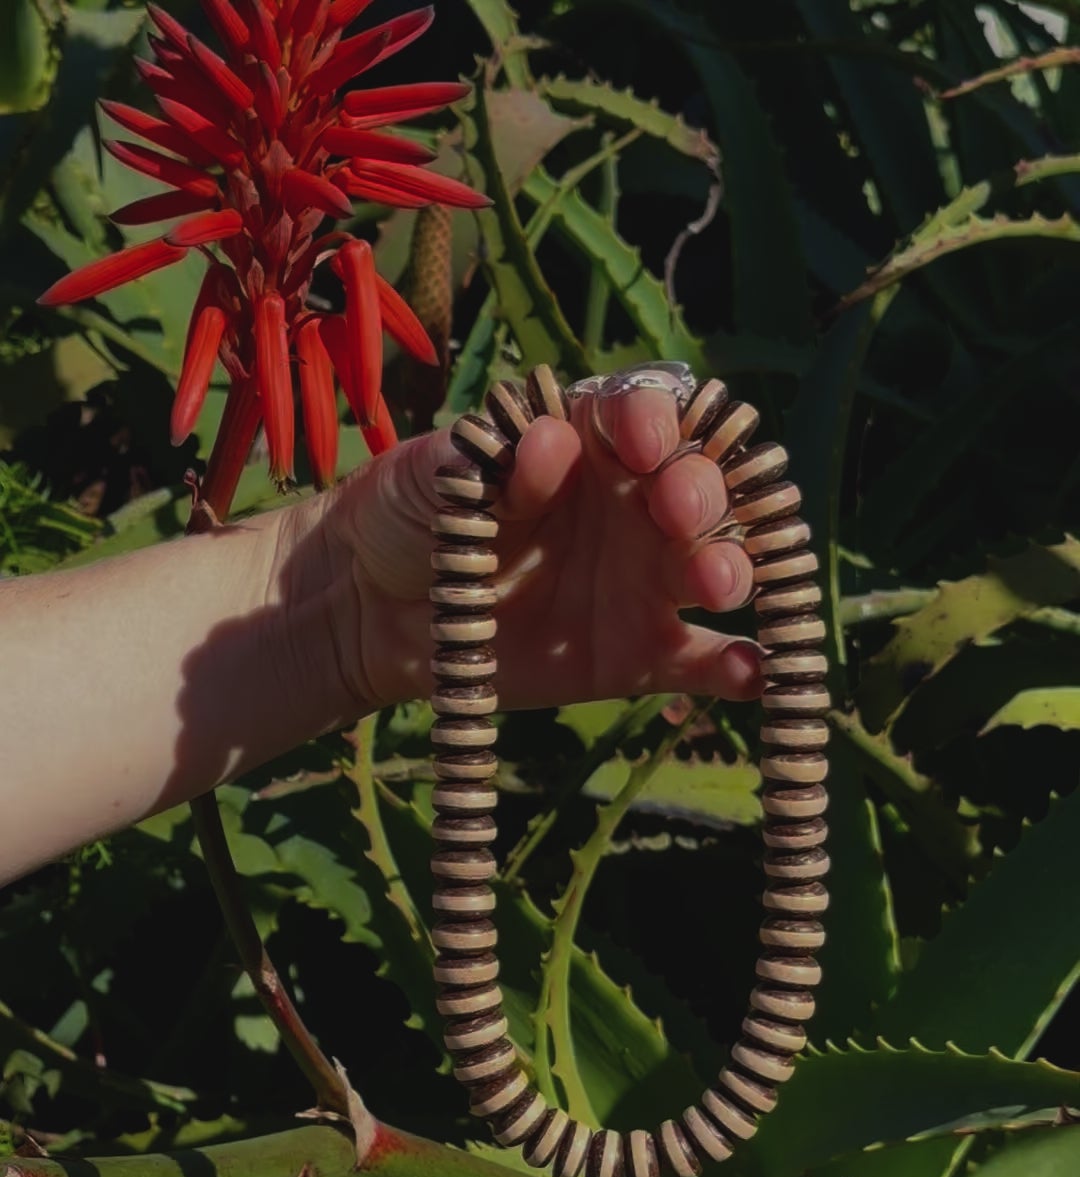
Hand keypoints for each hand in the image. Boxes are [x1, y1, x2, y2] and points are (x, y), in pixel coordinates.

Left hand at [282, 381, 761, 715]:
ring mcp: (643, 581)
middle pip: (700, 487)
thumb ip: (491, 457)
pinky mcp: (638, 653)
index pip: (648, 415)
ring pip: (716, 565)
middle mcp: (634, 506)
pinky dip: (737, 669)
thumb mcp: (435, 473)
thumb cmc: (407, 515)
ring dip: (733, 567)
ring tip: (716, 584)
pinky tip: (755, 675)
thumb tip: (554, 442)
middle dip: (703, 491)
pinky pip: (702, 662)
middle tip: (679, 511)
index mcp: (590, 444)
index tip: (639, 441)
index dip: (655, 421)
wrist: (371, 609)